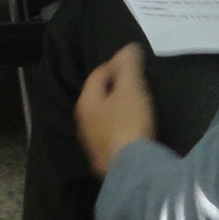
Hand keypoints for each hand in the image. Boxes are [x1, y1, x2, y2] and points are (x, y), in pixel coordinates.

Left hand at [76, 43, 155, 176]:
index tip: (133, 64)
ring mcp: (92, 144)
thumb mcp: (131, 89)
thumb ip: (128, 67)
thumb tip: (128, 48)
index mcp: (85, 103)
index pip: (97, 75)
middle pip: (98, 97)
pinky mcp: (104, 160)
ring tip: (136, 106)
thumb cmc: (129, 124)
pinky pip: (111, 135)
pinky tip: (133, 131)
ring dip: (116, 109)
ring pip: (103, 118)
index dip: (114, 66)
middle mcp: (82, 123)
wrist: (132, 171)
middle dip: (114, 88)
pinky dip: (120, 127)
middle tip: (135, 84)